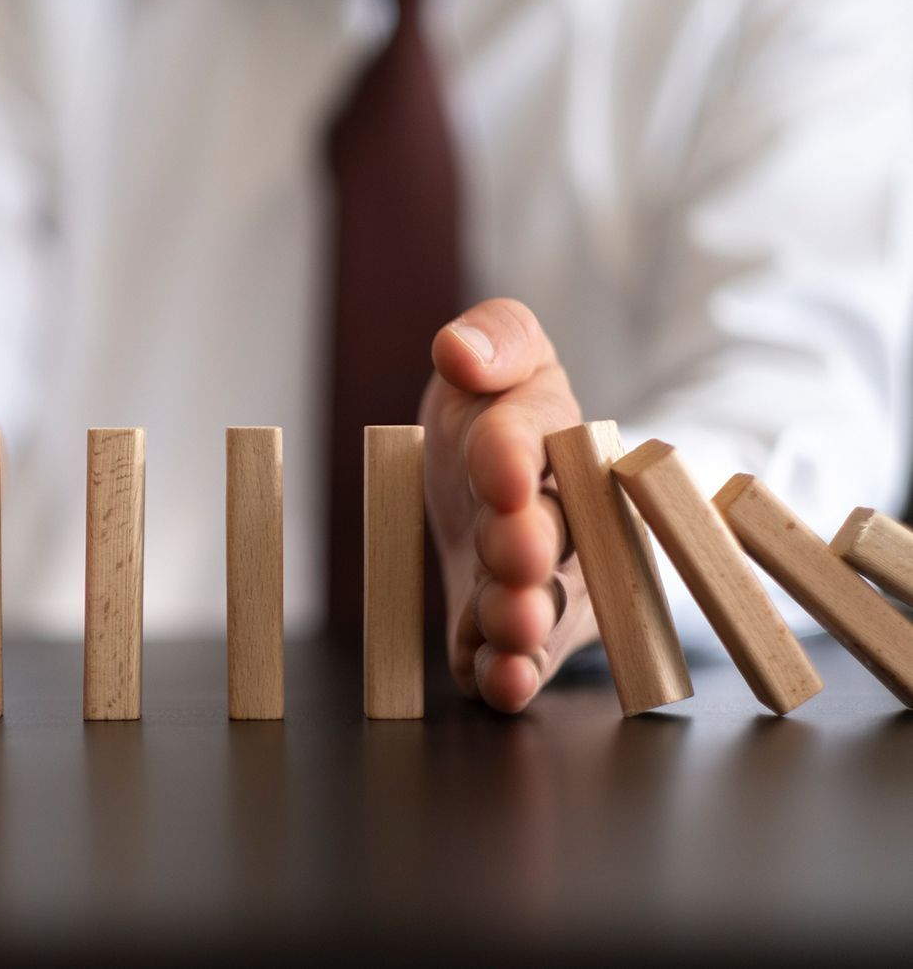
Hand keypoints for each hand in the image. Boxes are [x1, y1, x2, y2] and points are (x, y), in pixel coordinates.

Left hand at [420, 299, 599, 712]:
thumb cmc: (497, 409)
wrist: (489, 479)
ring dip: (524, 618)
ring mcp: (547, 581)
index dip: (514, 451)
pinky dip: (510, 674)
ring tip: (510, 627)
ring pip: (543, 603)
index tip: (496, 465)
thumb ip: (494, 338)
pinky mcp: (519, 634)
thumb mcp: (499, 352)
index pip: (538, 436)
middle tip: (517, 554)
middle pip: (555, 533)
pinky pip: (519, 658)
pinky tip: (500, 684)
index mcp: (557, 436)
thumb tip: (458, 347)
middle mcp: (565, 515)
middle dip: (532, 545)